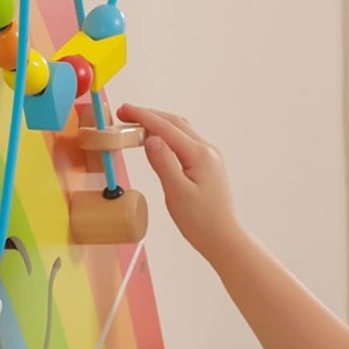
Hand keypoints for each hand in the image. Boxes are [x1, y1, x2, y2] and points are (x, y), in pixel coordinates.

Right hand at [117, 104, 242, 263]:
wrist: (224, 238)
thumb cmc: (201, 222)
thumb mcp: (176, 193)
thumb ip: (163, 162)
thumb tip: (150, 138)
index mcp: (199, 154)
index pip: (166, 128)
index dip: (143, 116)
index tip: (124, 110)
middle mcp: (207, 150)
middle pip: (175, 123)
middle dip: (149, 115)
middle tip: (125, 113)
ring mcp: (210, 157)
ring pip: (181, 130)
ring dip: (159, 123)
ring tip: (136, 124)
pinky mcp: (208, 165)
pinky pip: (185, 141)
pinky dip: (168, 135)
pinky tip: (157, 140)